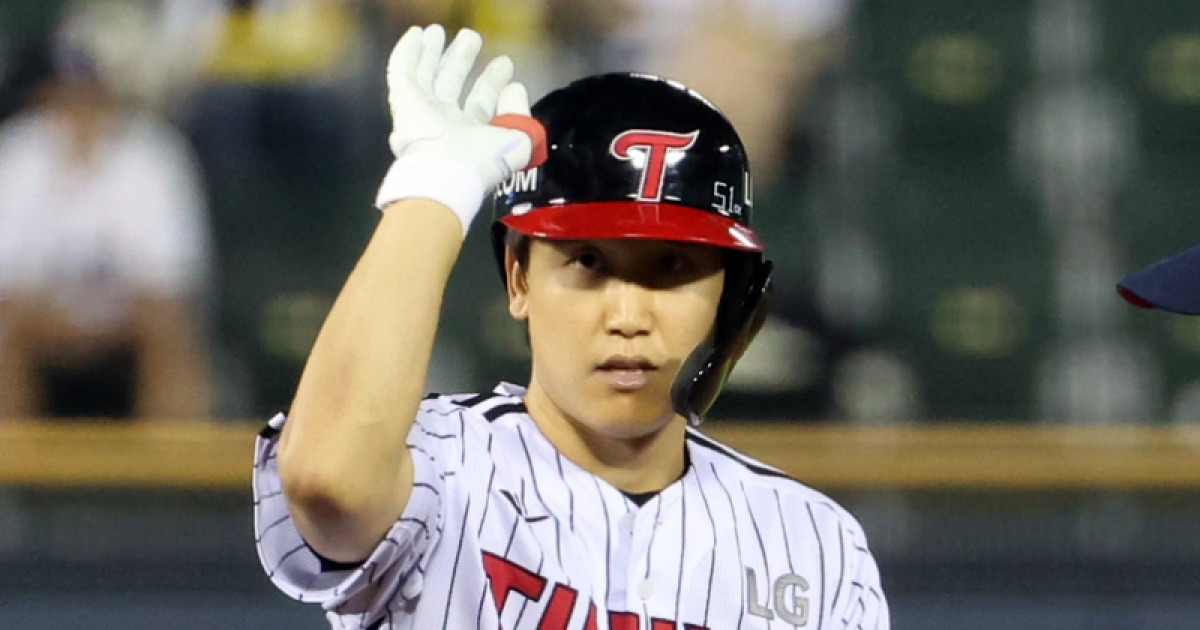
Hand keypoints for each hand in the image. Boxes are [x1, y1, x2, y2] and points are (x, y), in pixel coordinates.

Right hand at [376, 25, 534, 233]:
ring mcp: (423, 112)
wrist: (445, 174)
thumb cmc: (482, 163)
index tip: (505, 63)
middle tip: (471, 38)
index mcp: (471, 135)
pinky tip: (416, 36)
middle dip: (461, 60)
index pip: (481, 102)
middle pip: (452, 83)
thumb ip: (521, 114)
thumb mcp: (517, 139)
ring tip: (438, 31)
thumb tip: (516, 88)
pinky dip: (408, 53)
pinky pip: (402, 72)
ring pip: (426, 75)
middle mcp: (445, 123)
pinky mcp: (404, 101)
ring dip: (432, 53)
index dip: (493, 82)